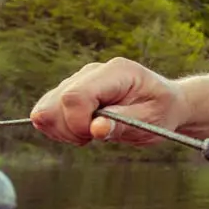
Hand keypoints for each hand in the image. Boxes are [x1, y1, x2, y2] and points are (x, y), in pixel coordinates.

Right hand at [29, 57, 188, 146]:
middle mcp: (91, 72)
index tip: (95, 136)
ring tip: (90, 134)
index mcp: (115, 72)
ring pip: (44, 109)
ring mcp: (77, 80)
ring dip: (62, 131)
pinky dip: (59, 129)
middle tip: (94, 137)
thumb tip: (96, 129)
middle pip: (54, 103)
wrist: (163, 103)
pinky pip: (46, 113)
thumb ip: (123, 124)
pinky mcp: (68, 92)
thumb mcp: (152, 120)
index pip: (75, 95)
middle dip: (69, 130)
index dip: (78, 122)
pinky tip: (82, 131)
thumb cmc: (161, 110)